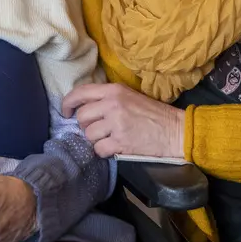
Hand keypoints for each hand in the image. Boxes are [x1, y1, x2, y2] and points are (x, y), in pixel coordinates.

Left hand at [61, 83, 184, 158]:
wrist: (174, 130)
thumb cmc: (152, 113)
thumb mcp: (129, 96)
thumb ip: (107, 98)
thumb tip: (84, 106)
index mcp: (113, 90)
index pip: (80, 93)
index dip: (68, 103)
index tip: (66, 112)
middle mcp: (112, 104)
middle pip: (82, 116)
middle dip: (86, 126)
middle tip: (97, 129)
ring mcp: (115, 123)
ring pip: (89, 134)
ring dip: (96, 139)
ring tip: (110, 138)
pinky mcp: (120, 142)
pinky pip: (99, 149)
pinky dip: (104, 151)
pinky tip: (115, 147)